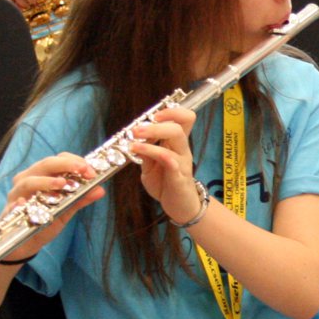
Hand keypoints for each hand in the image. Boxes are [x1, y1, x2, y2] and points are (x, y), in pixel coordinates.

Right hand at [0, 153, 104, 259]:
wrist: (24, 244)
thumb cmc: (44, 220)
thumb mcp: (66, 209)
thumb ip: (81, 199)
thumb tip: (100, 190)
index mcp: (43, 175)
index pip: (58, 159)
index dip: (74, 161)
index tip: (90, 170)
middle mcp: (28, 180)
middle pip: (44, 165)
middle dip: (64, 165)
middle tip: (82, 170)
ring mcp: (17, 194)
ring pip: (28, 181)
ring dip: (46, 181)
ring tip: (62, 184)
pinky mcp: (8, 211)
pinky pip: (13, 205)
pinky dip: (20, 203)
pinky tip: (26, 204)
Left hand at [129, 107, 200, 221]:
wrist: (179, 206)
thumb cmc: (166, 183)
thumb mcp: (150, 165)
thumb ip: (145, 152)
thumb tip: (134, 137)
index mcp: (177, 144)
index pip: (185, 118)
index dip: (171, 111)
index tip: (153, 115)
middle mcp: (183, 150)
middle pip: (179, 125)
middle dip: (156, 122)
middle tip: (137, 128)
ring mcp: (182, 162)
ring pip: (175, 137)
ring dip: (152, 134)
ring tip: (133, 140)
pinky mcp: (179, 176)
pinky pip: (170, 159)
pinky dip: (153, 152)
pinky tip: (138, 152)